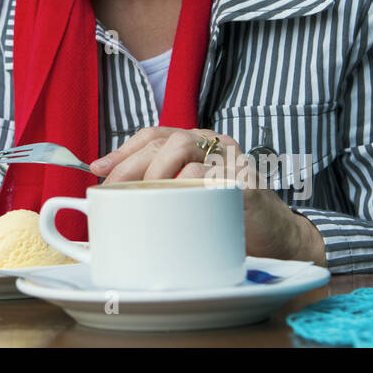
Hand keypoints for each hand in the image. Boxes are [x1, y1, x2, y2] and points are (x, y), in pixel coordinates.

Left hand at [91, 127, 325, 262]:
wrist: (275, 239)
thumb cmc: (225, 217)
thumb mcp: (187, 197)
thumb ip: (159, 188)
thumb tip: (111, 193)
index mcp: (199, 143)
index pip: (154, 134)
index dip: (123, 149)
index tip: (97, 169)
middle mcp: (214, 143)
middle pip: (163, 140)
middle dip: (130, 164)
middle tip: (112, 190)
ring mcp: (231, 158)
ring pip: (181, 145)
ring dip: (153, 171)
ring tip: (143, 197)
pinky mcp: (245, 181)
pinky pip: (208, 175)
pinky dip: (184, 186)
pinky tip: (173, 204)